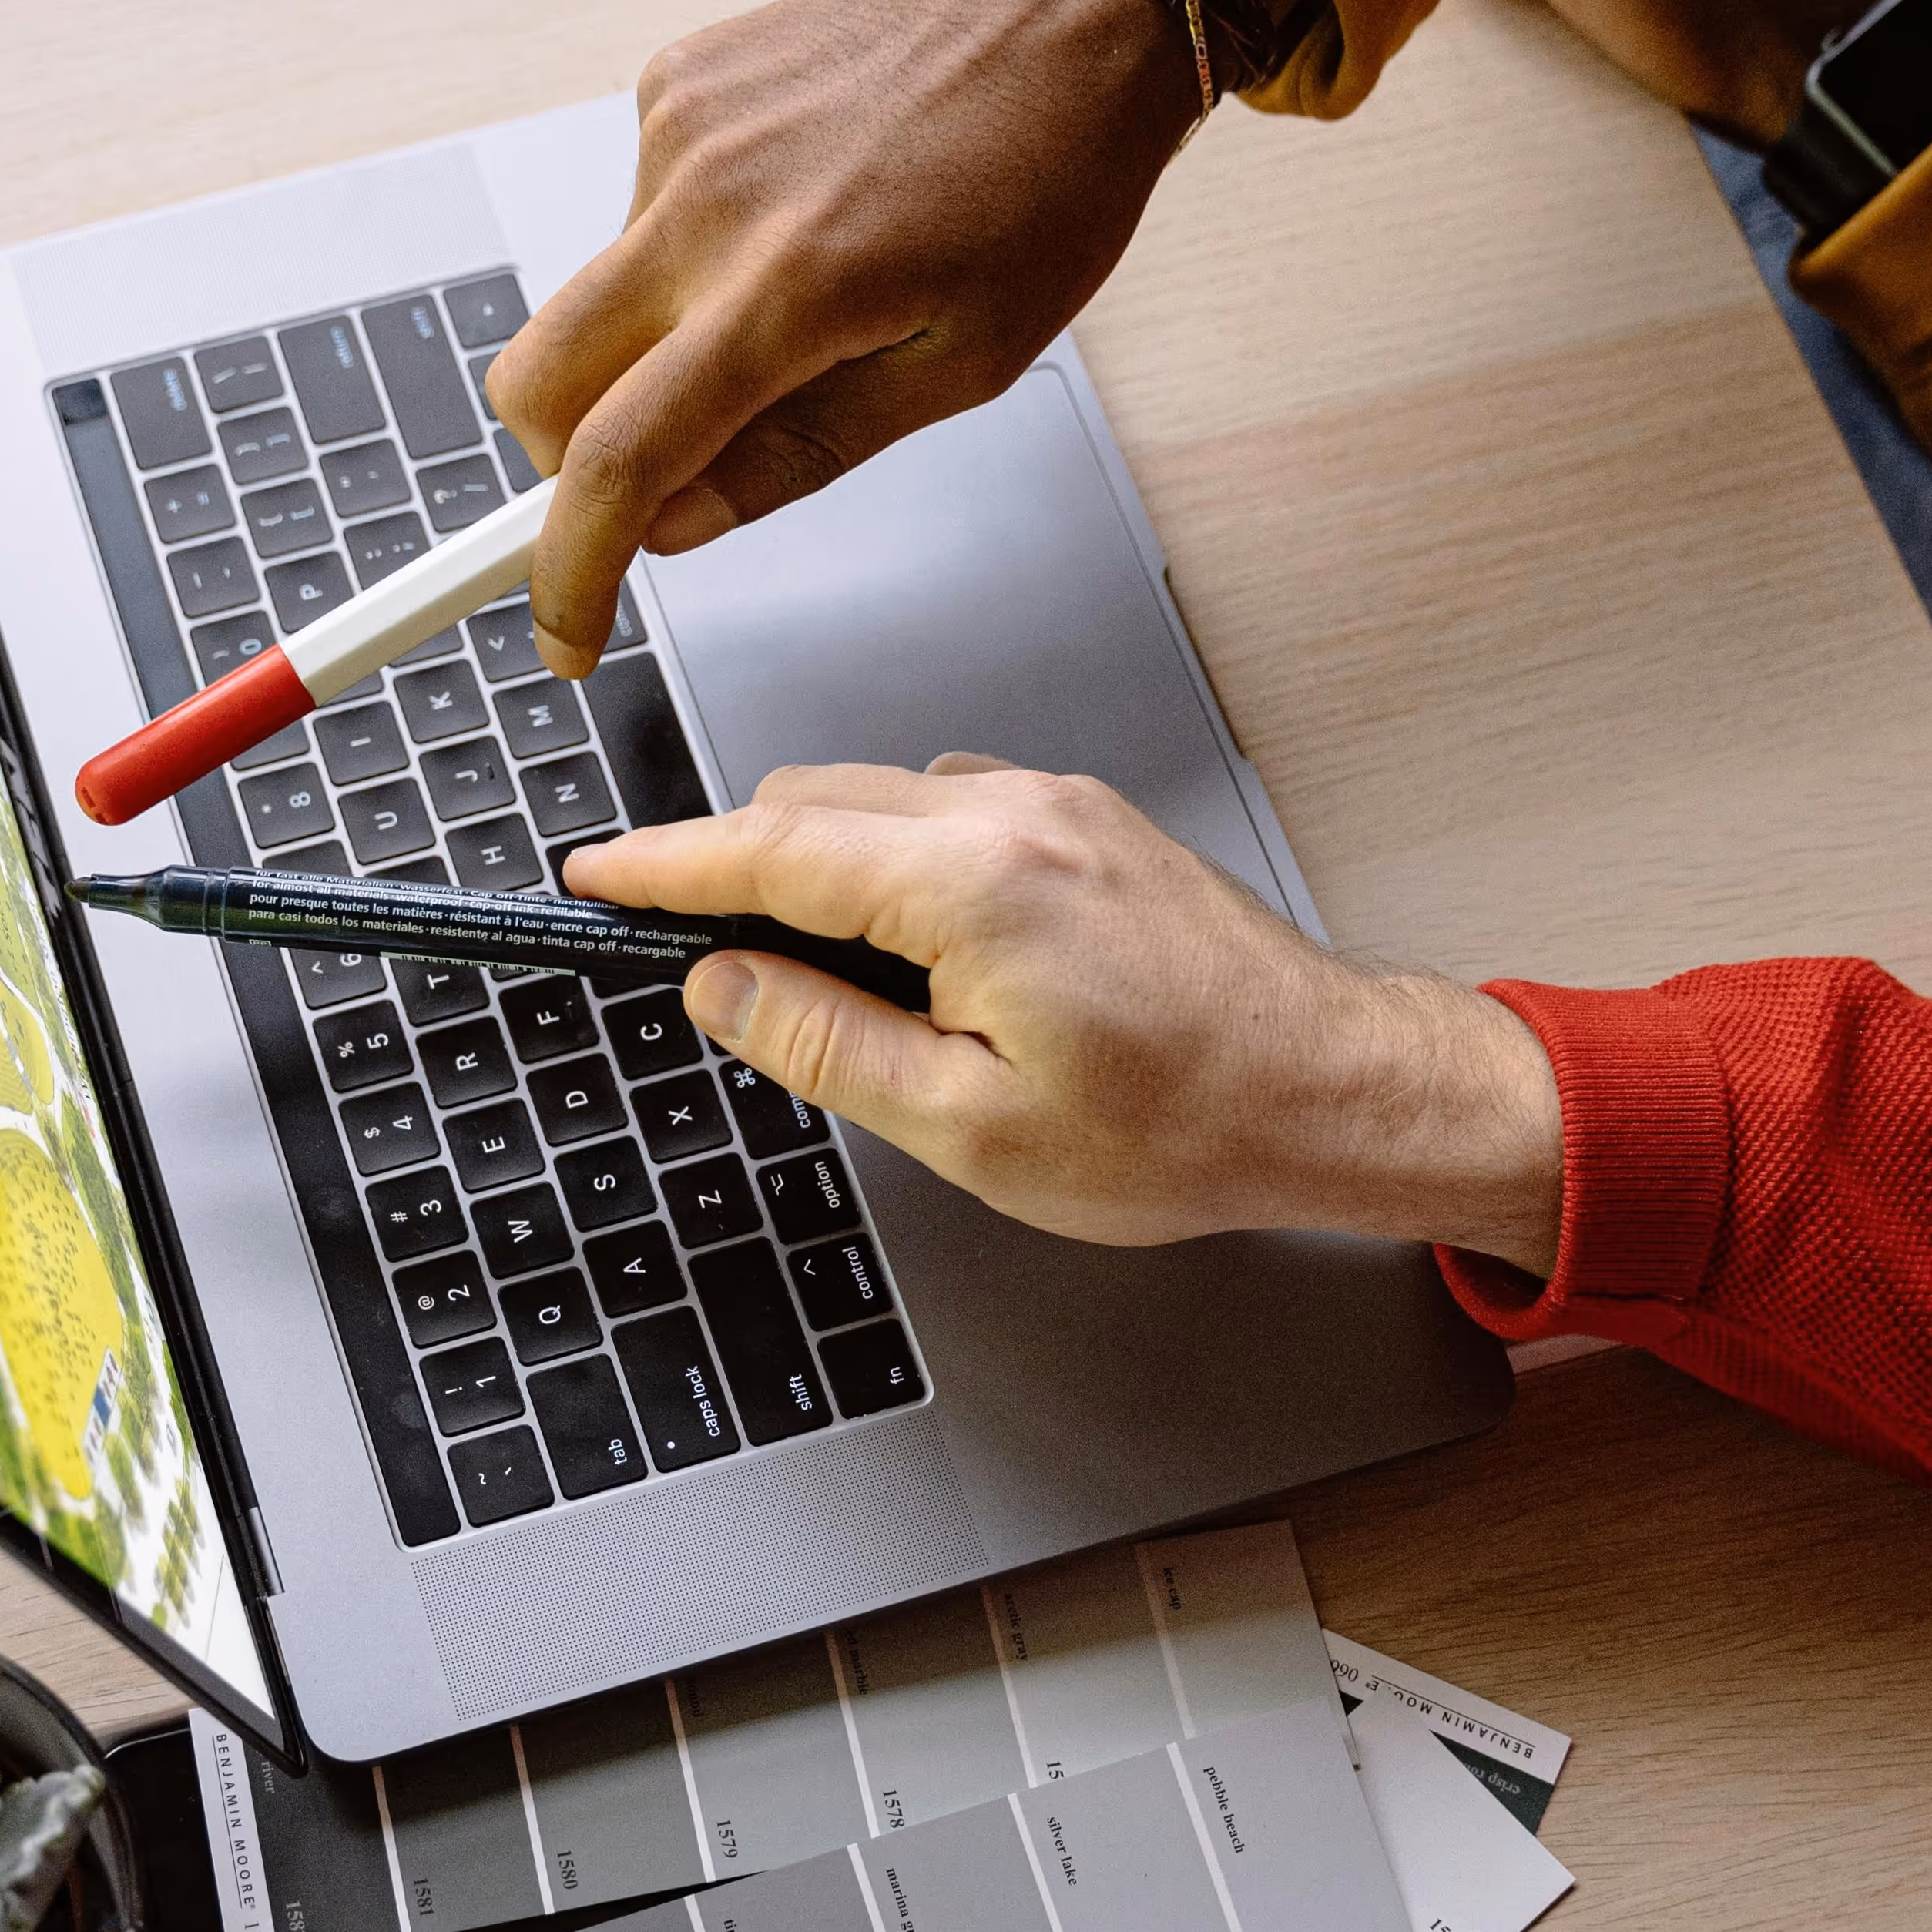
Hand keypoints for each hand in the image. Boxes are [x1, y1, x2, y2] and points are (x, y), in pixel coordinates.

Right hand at [486, 0, 1314, 673]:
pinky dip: (685, 249)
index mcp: (789, 290)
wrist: (1070, 6)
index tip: (569, 633)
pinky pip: (634, 210)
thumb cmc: (1047, 182)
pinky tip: (794, 211)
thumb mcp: (961, 366)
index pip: (616, 463)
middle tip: (670, 467)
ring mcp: (679, 128)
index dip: (571, 571)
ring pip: (591, 300)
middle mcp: (708, 202)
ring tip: (800, 291)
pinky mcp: (676, 78)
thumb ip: (800, 455)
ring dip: (655, 338)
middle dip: (571, 460)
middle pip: (539, 384)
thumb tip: (676, 526)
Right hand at [564, 756, 1562, 1270]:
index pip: (766, 848)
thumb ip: (822, 1042)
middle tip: (686, 957)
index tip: (594, 878)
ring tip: (810, 983)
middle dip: (730, 870)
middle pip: (812, 808)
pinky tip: (904, 953)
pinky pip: (943, 811)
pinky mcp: (1083, 818)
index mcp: (972, 882)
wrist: (1337, 1091)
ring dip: (816, 870)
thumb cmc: (1186, 1126)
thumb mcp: (969, 1128)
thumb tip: (719, 985)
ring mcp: (1054, 803)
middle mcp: (1012, 810)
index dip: (662, 865)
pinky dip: (888, 863)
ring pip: (876, 805)